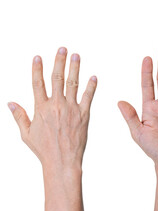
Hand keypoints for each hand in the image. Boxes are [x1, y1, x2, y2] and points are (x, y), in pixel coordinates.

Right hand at [8, 47, 96, 172]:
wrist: (62, 161)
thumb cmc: (43, 149)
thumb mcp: (26, 133)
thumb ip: (20, 116)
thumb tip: (10, 103)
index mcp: (41, 108)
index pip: (37, 83)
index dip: (37, 68)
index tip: (38, 57)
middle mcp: (56, 105)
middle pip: (57, 78)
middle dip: (59, 62)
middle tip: (63, 48)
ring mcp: (71, 109)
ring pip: (73, 84)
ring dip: (75, 68)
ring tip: (76, 56)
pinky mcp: (84, 115)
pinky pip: (88, 97)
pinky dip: (91, 86)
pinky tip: (94, 77)